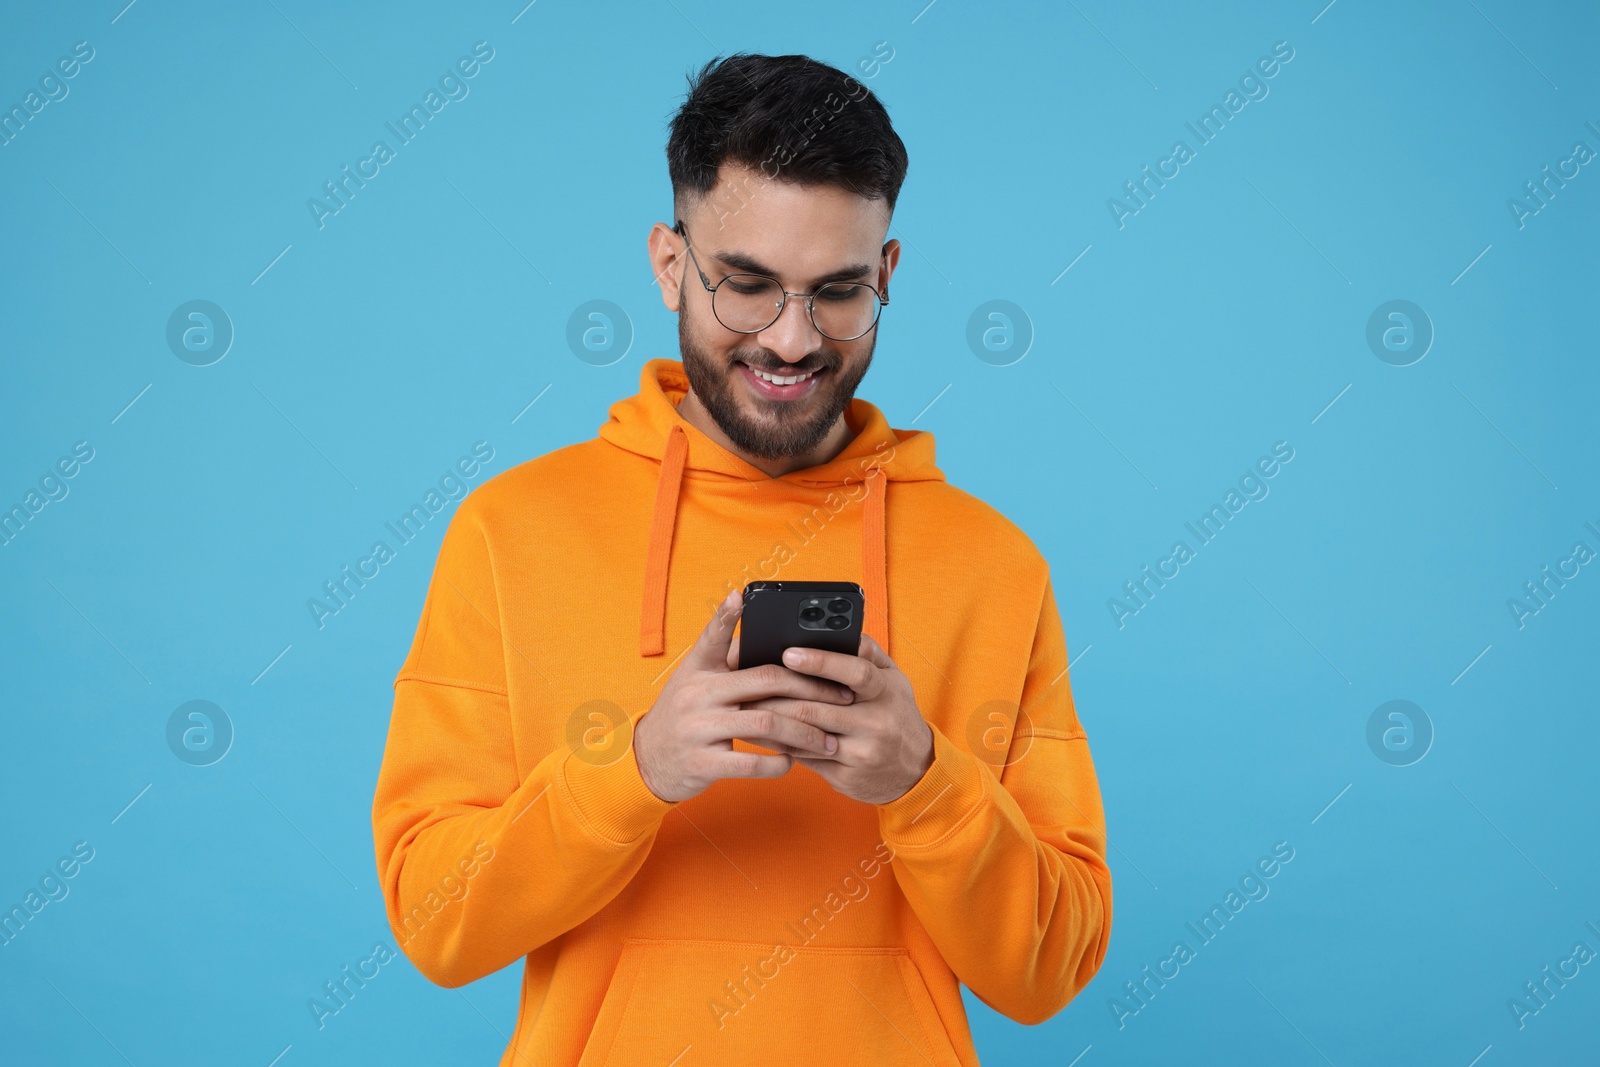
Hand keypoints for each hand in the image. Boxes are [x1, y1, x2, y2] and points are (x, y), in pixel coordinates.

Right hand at [632, 590, 856, 803]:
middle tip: (842, 698)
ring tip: (827, 740)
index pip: (715, 637)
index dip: (726, 615)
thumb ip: (721, 653)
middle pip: (765, 682)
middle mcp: (698, 695)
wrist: (647, 760)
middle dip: (811, 690)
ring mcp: (699, 729)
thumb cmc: (682, 713)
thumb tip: (751, 618)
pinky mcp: (702, 763)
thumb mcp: (693, 677)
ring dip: (803, 734)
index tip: (742, 596)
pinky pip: (749, 763)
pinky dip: (776, 764)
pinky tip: (791, 762)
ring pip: (765, 725)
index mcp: (699, 671)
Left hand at [742, 634, 932, 804]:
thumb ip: (868, 652)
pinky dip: (778, 743)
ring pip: (804, 734)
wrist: (915, 771)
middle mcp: (876, 723)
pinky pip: (803, 758)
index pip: (855, 672)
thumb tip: (839, 627)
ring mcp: (859, 753)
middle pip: (817, 707)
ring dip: (770, 720)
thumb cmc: (896, 714)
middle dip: (777, 695)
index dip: (822, 662)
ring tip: (744, 704)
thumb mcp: (893, 679)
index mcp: (886, 691)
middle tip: (746, 681)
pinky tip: (758, 732)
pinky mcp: (844, 776)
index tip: (788, 653)